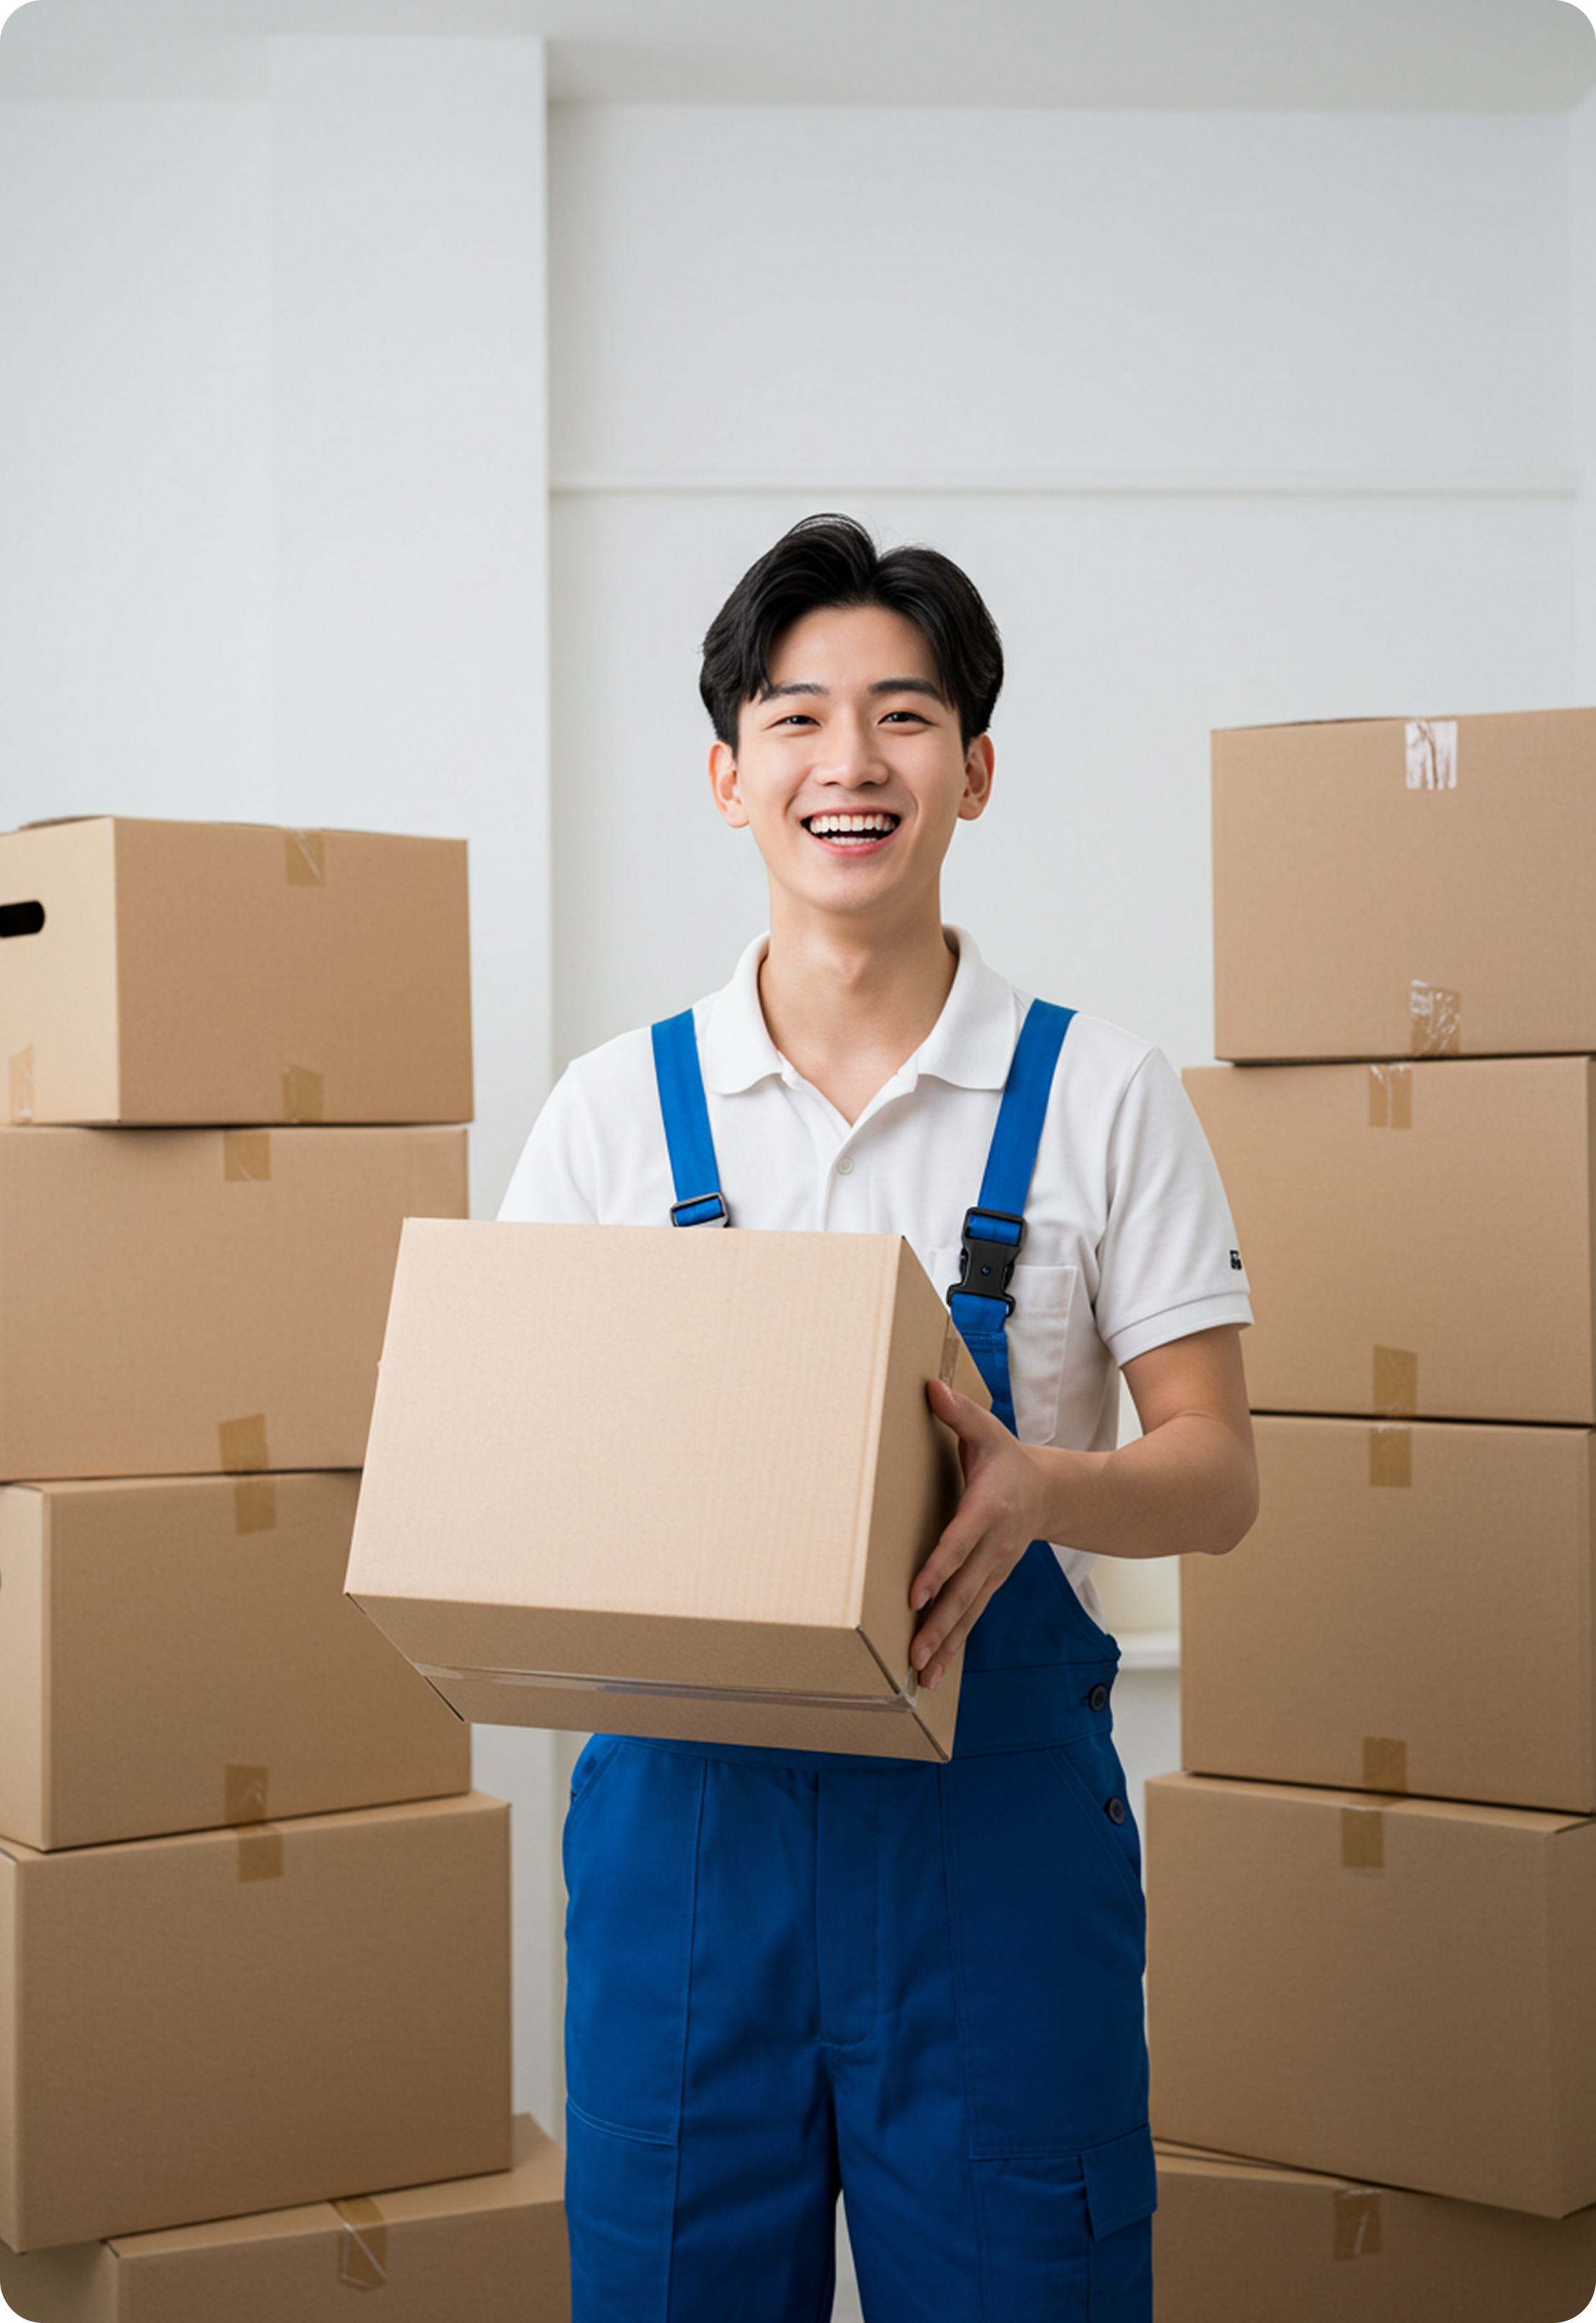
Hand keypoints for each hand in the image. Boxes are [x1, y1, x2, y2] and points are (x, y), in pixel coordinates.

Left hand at [910, 1377, 1050, 1689]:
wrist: (1055, 1493)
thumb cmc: (1009, 1460)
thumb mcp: (988, 1431)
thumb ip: (958, 1412)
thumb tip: (929, 1387)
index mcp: (988, 1510)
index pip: (959, 1543)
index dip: (939, 1569)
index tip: (916, 1594)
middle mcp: (994, 1547)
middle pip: (965, 1591)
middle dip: (940, 1624)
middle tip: (914, 1652)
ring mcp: (996, 1570)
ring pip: (970, 1612)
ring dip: (946, 1644)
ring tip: (922, 1673)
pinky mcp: (992, 1582)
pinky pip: (973, 1616)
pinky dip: (955, 1644)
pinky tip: (935, 1670)